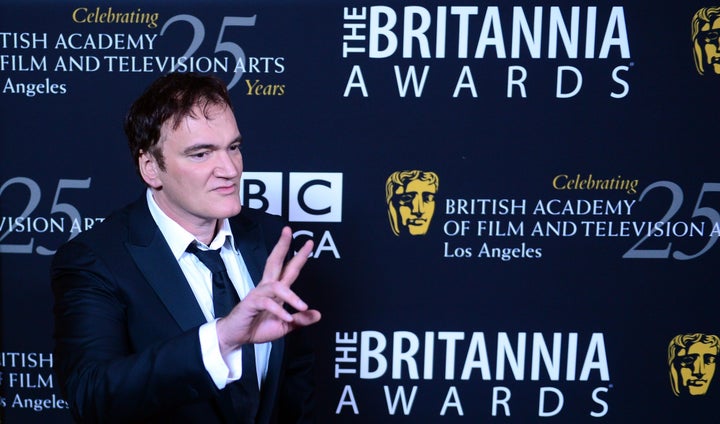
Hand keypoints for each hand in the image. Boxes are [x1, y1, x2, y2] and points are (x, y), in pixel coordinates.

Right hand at [216, 226, 320, 356]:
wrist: (237, 337)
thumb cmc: (257, 327)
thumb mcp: (285, 326)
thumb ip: (300, 320)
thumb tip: (317, 314)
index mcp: (276, 290)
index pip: (289, 268)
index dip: (299, 256)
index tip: (308, 244)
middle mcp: (267, 287)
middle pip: (275, 262)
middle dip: (282, 246)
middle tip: (289, 231)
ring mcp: (258, 294)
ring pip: (276, 286)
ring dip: (291, 296)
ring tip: (302, 306)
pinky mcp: (251, 303)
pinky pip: (267, 303)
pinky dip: (279, 311)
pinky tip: (287, 318)